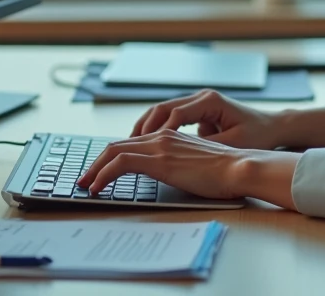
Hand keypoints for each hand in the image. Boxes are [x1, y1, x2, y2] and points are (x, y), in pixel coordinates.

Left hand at [76, 129, 298, 207]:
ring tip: (85, 185)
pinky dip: (103, 174)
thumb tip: (170, 177)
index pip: (132, 143)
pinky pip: (120, 163)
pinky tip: (96, 188)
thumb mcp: (197, 165)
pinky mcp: (159, 160)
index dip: (111, 157)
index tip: (99, 172)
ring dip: (94, 169)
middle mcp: (162, 137)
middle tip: (84, 179)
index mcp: (170, 137)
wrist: (240, 167)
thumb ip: (180, 165)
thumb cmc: (226, 172)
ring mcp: (159, 146)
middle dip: (96, 162)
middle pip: (117, 144)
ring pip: (113, 151)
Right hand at [131, 89, 283, 149]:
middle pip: (161, 109)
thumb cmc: (258, 135)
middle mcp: (201, 97)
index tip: (145, 149)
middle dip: (141, 129)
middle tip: (124, 149)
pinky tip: (143, 147)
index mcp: (210, 101)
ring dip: (143, 129)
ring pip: (160, 112)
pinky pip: (168, 118)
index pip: (175, 113)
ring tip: (127, 148)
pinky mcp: (197, 112)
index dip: (158, 132)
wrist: (273, 127)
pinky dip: (154, 131)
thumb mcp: (233, 144)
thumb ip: (208, 147)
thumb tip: (182, 156)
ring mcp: (197, 103)